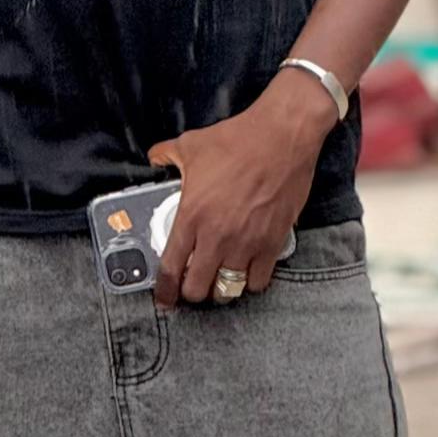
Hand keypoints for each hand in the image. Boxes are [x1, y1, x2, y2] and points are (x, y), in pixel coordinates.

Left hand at [146, 70, 335, 308]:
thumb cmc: (237, 140)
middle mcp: (217, 236)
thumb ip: (166, 155)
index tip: (164, 300)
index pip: (171, 269)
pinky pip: (259, 281)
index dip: (164, 291)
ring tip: (220, 281)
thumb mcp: (191, 145)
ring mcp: (247, 243)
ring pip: (228, 290)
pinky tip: (248, 272)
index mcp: (192, 216)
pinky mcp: (273, 242)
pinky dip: (251, 282)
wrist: (283, 136)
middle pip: (198, 289)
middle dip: (192, 292)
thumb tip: (154, 157)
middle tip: (194, 285)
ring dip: (221, 290)